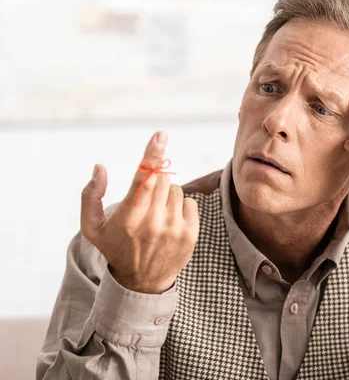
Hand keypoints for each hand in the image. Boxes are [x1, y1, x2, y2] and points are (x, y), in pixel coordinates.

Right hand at [80, 131, 199, 293]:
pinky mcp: (191, 234)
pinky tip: (169, 222)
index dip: (152, 155)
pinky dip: (180, 206)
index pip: (144, 179)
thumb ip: (90, 196)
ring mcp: (174, 229)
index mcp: (128, 217)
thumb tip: (99, 167)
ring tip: (155, 215)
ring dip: (166, 195)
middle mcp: (153, 223)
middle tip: (146, 198)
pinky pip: (190, 202)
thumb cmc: (115, 247)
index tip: (161, 135)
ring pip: (175, 189)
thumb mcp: (92, 227)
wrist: (143, 281)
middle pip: (162, 179)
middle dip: (154, 180)